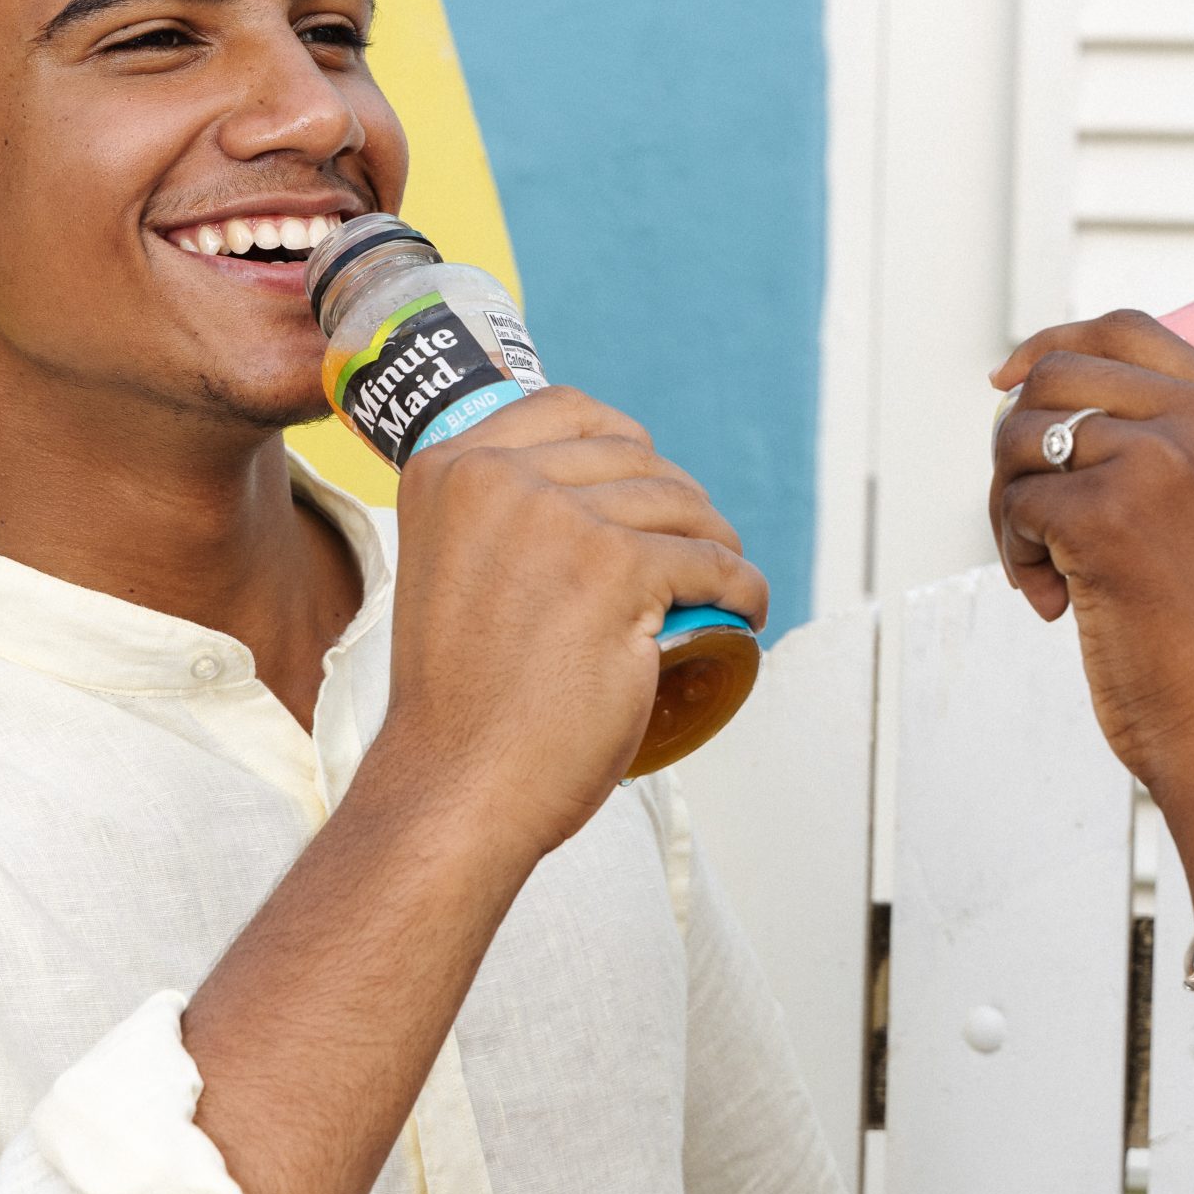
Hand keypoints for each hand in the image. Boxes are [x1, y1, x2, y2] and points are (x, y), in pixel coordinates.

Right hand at [382, 385, 769, 861]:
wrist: (457, 783)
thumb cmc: (460, 702)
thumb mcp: (451, 569)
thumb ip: (494, 520)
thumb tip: (577, 491)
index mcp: (448, 469)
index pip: (567, 410)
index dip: (624, 443)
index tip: (650, 481)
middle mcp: (498, 479)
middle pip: (633, 457)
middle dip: (678, 500)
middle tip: (693, 549)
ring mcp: (560, 520)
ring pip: (682, 506)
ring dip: (718, 541)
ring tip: (723, 584)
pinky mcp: (619, 570)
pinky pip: (713, 563)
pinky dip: (742, 588)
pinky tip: (744, 609)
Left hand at [989, 311, 1193, 819]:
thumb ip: (1153, 445)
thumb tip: (1029, 396)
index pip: (1122, 328)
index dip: (1049, 346)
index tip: (1003, 380)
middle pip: (1052, 377)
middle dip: (1018, 448)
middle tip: (1033, 524)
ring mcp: (1159, 461)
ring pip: (1020, 440)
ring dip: (1013, 512)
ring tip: (1053, 576)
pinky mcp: (1107, 515)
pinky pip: (1016, 505)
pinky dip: (1017, 557)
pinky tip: (1058, 607)